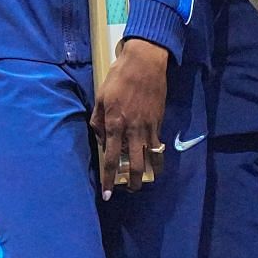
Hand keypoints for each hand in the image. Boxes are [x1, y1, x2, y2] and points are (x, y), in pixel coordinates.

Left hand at [91, 37, 169, 197]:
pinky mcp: (159, 120)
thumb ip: (98, 121)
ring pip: (150, 156)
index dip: (108, 179)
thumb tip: (100, 139)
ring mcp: (148, 126)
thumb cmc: (119, 78)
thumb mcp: (100, 98)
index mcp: (114, 124)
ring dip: (148, 171)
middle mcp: (132, 130)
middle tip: (129, 191)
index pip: (110, 159)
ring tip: (144, 181)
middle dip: (132, 182)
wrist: (145, 63)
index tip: (107, 194)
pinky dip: (157, 154)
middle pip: (134, 164)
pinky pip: (158, 143)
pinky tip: (154, 159)